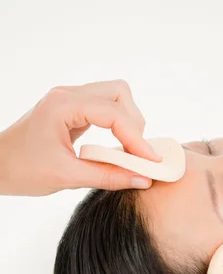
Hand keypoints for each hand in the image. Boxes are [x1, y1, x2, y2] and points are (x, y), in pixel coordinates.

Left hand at [0, 80, 159, 195]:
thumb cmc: (22, 169)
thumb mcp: (67, 177)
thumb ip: (108, 177)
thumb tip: (143, 180)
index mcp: (62, 106)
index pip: (113, 113)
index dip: (137, 138)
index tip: (150, 162)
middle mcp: (67, 95)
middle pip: (119, 93)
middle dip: (134, 123)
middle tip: (137, 154)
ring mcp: (69, 99)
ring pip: (115, 97)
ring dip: (128, 122)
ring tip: (128, 151)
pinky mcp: (72, 109)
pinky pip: (104, 108)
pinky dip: (117, 125)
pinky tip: (116, 146)